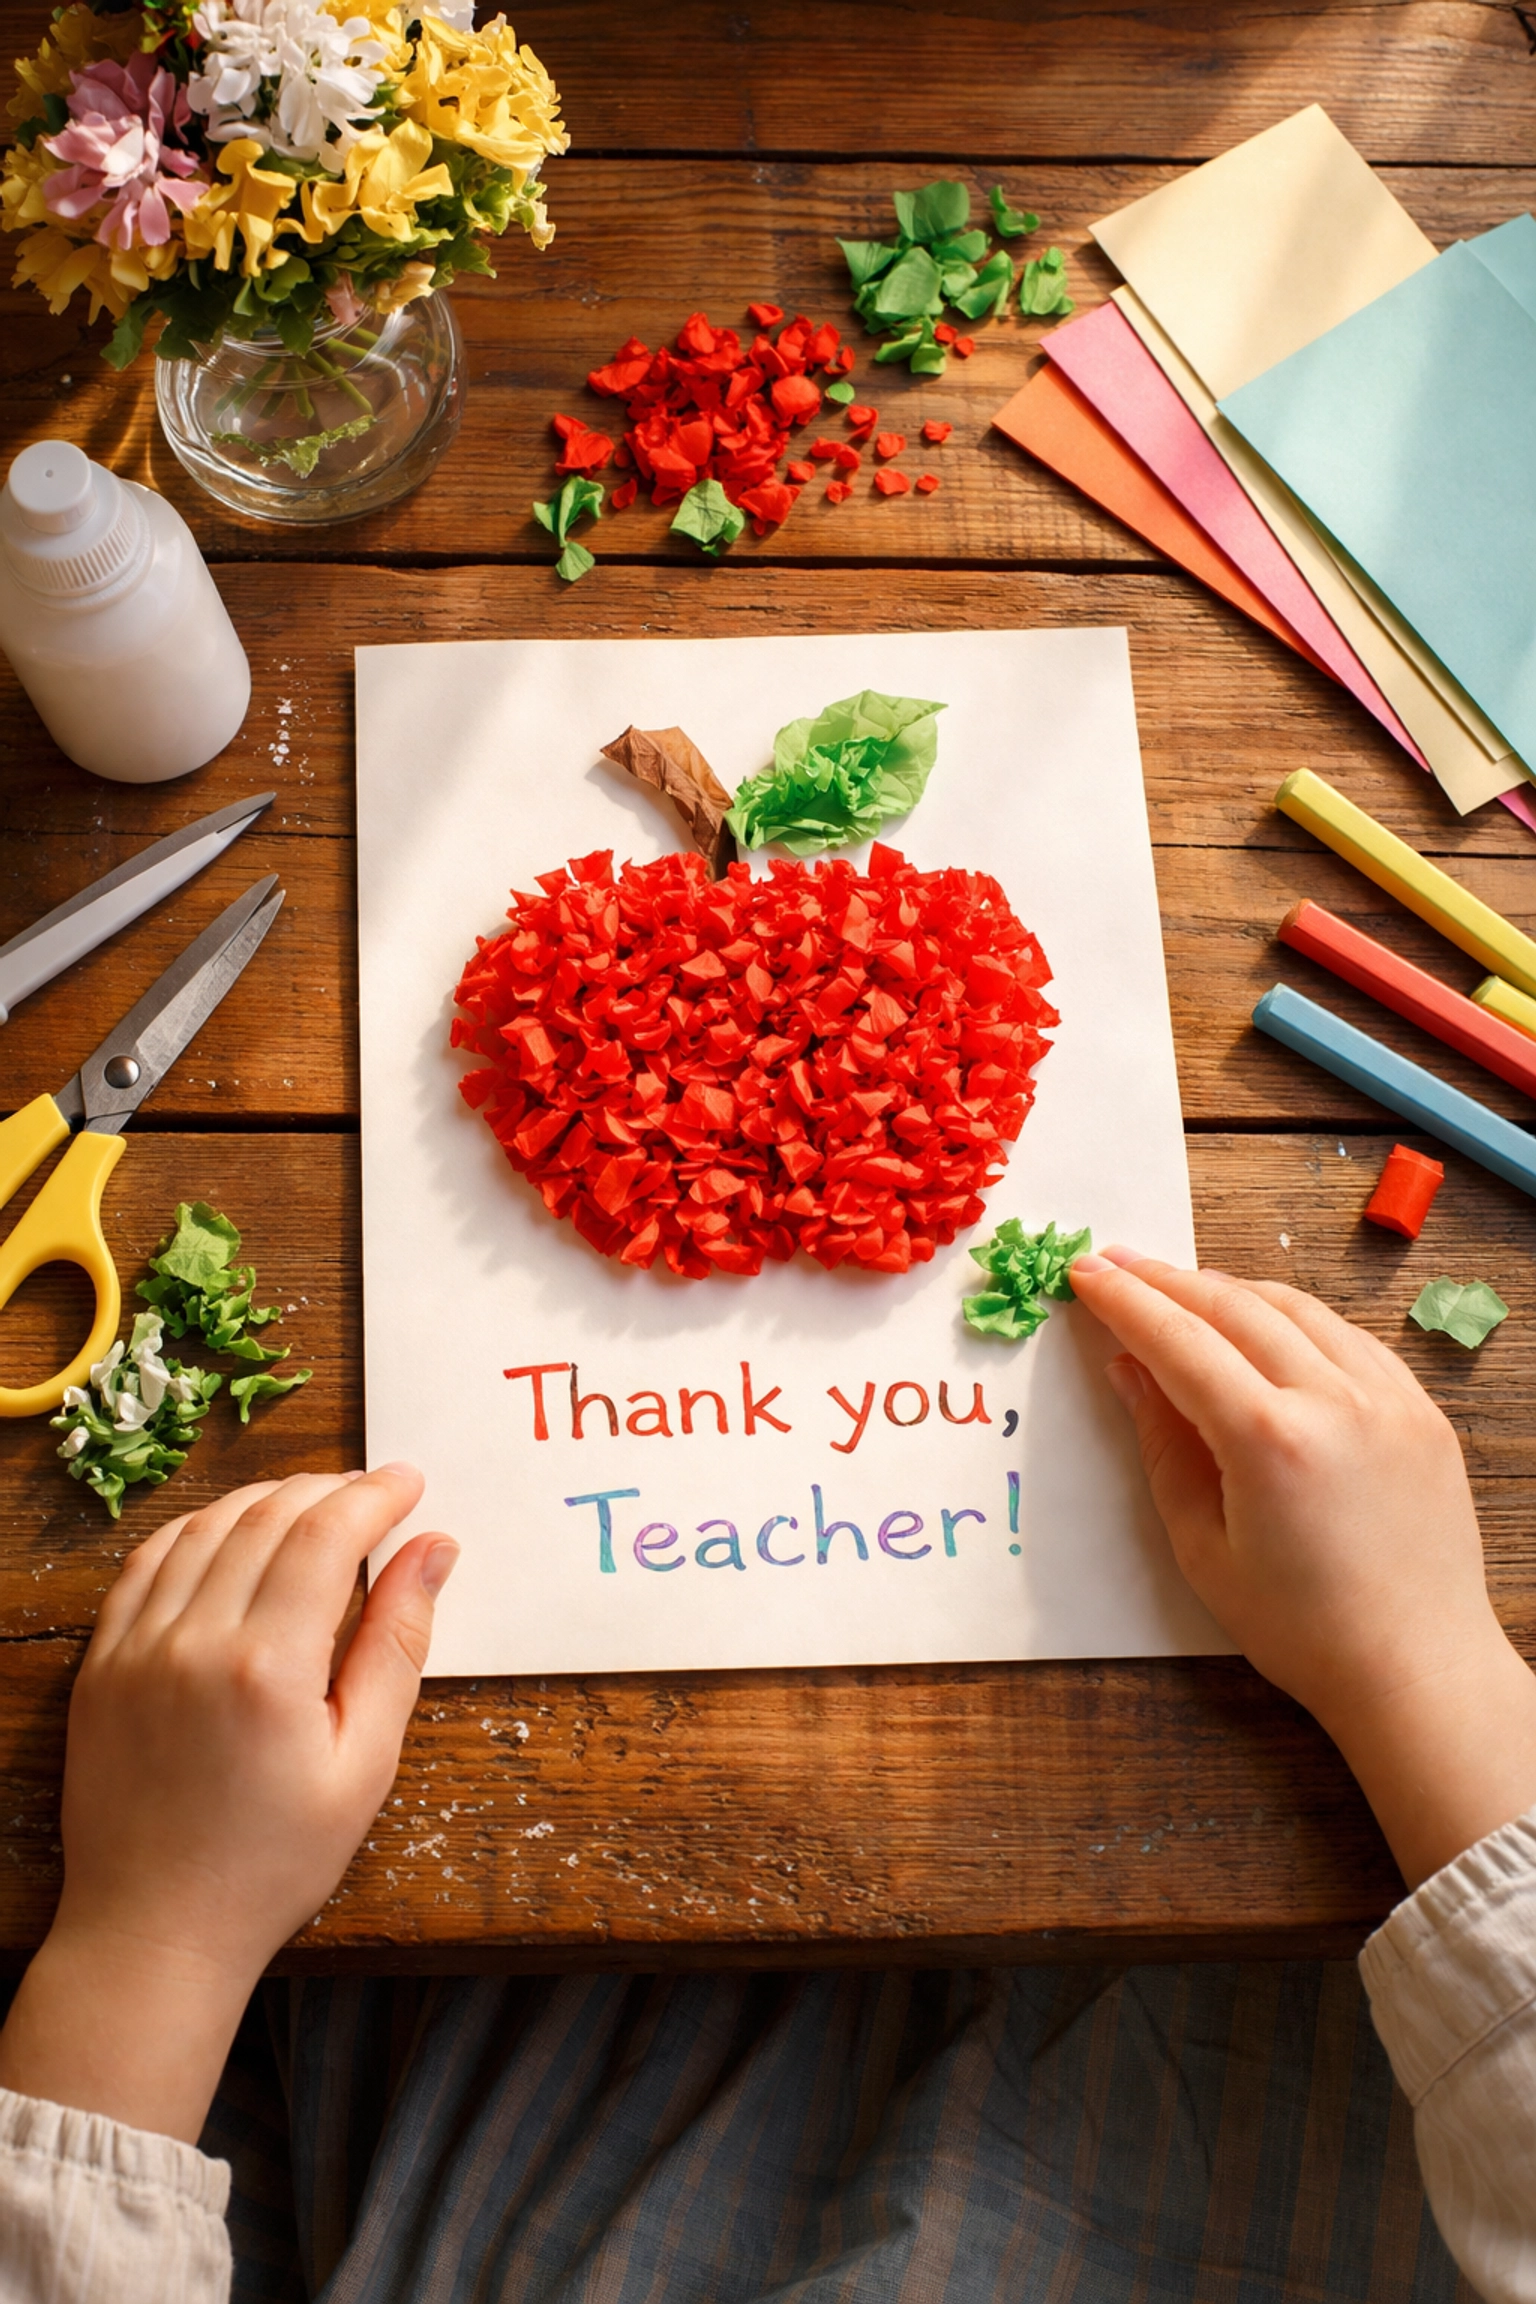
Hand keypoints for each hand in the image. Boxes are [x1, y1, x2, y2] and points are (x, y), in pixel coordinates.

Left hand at [0, 1466, 456, 2140]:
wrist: (154, 1930)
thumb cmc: (271, 1862)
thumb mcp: (363, 1764)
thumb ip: (397, 1644)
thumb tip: (433, 1550)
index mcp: (267, 1666)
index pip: (326, 1534)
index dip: (374, 1495)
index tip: (410, 1484)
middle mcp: (194, 1640)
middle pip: (267, 1516)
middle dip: (330, 1490)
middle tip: (374, 1495)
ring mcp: (136, 1648)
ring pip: (205, 1527)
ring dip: (266, 1499)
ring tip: (313, 1506)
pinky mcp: (101, 1664)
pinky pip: (146, 1563)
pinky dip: (196, 1529)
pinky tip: (231, 1533)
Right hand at [1071, 1249, 1535, 1889]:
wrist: (1416, 1668)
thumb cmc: (1301, 1629)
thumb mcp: (1202, 1546)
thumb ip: (1163, 1445)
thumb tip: (1129, 1369)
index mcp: (1270, 1439)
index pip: (1179, 1340)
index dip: (1124, 1301)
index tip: (1085, 1272)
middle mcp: (1335, 1401)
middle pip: (1234, 1307)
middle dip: (1168, 1279)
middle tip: (1118, 1262)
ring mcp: (1389, 1399)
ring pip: (1297, 1308)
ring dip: (1231, 1289)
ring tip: (1183, 1288)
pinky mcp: (1422, 1410)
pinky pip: (1350, 1337)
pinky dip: (1297, 1319)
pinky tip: (1267, 1326)